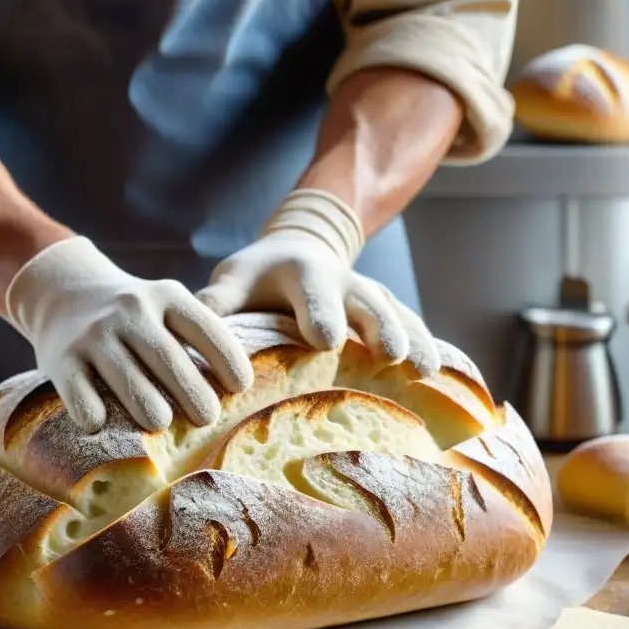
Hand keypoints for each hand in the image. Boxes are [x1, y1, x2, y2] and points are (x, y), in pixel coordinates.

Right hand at [5, 237, 254, 432]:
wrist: (62, 290)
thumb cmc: (133, 314)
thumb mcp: (166, 305)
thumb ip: (196, 335)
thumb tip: (239, 391)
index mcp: (166, 296)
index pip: (203, 327)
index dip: (226, 357)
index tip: (242, 387)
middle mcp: (130, 310)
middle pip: (166, 356)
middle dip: (191, 391)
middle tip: (208, 418)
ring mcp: (94, 334)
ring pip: (125, 375)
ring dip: (146, 404)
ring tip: (162, 424)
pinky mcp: (61, 358)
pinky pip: (78, 391)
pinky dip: (90, 411)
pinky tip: (99, 424)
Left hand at [197, 190, 440, 375]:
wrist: (300, 249)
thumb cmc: (258, 277)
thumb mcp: (234, 280)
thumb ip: (217, 304)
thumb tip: (184, 335)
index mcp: (302, 274)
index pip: (311, 294)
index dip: (318, 314)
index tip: (324, 340)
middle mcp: (344, 282)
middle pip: (366, 302)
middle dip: (379, 327)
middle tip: (392, 354)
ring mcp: (371, 297)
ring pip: (398, 315)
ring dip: (414, 340)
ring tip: (427, 370)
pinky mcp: (390, 313)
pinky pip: (414, 327)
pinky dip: (429, 348)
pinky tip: (444, 378)